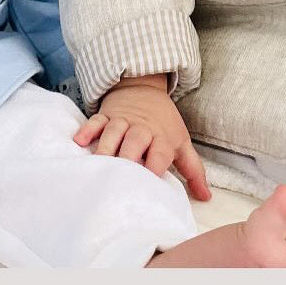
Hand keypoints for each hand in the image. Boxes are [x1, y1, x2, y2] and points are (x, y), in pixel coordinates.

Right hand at [75, 74, 210, 199]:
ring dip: (106, 147)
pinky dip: (87, 130)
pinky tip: (79, 142)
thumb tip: (206, 197)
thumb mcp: (181, 142)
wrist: (144, 87)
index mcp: (162, 137)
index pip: (160, 152)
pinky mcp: (106, 114)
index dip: (155, 166)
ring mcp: (122, 120)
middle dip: (128, 157)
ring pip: (113, 132)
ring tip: (98, 165)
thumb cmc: (164, 123)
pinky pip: (95, 121)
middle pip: (135, 141)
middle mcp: (142, 128)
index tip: (149, 183)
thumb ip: (194, 170)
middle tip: (120, 176)